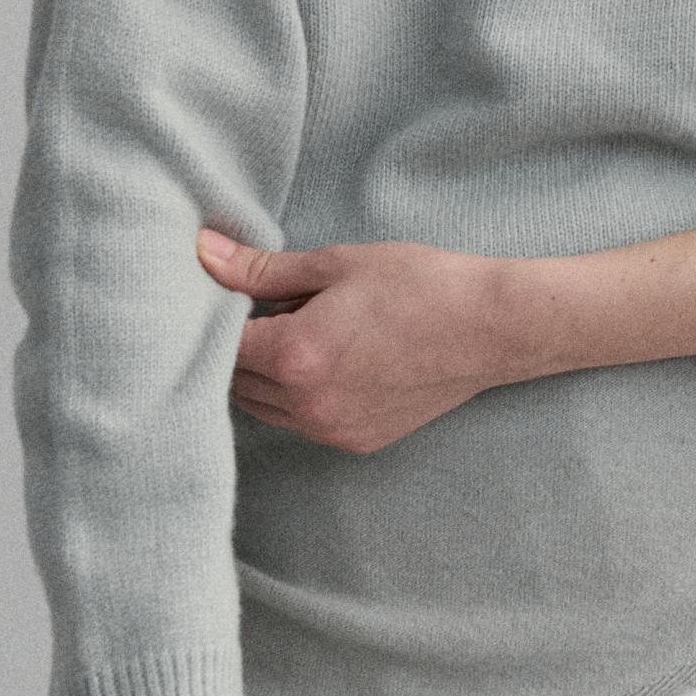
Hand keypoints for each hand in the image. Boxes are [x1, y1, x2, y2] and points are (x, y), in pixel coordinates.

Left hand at [198, 227, 505, 453]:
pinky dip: (298, 395)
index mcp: (296, 357)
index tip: (231, 294)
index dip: (219, 318)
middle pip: (235, 383)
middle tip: (265, 307)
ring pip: (264, 408)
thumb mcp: (336, 264)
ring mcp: (333, 430)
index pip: (221, 348)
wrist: (491, 327)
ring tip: (300, 330)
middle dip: (239, 347)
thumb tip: (203, 253)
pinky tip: (330, 358)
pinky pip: (302, 422)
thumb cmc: (419, 285)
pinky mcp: (357, 441)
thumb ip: (262, 269)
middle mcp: (307, 405)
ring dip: (265, 375)